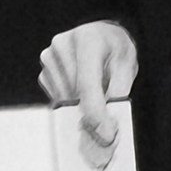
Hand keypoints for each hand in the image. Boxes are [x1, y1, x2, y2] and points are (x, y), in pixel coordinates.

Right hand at [38, 21, 138, 163]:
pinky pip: (57, 97)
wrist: (102, 35)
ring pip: (65, 100)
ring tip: (96, 90)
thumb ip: (118, 93)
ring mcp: (49, 56)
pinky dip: (71, 100)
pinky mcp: (43, 69)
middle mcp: (62, 45)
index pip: (87, 85)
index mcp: (88, 39)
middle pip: (75, 95)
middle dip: (92, 112)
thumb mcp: (127, 66)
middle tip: (108, 119)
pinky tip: (82, 88)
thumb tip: (106, 125)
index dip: (96, 114)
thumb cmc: (115, 49)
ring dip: (80, 105)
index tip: (105, 135)